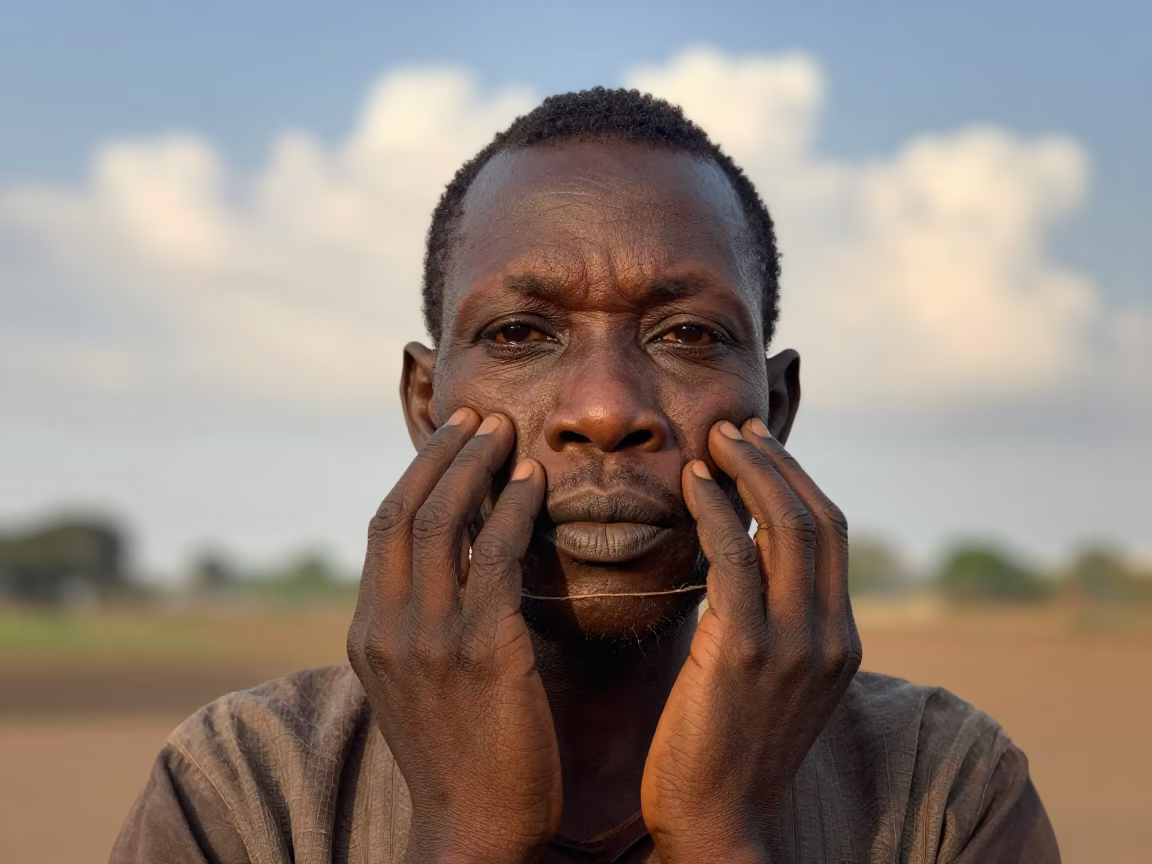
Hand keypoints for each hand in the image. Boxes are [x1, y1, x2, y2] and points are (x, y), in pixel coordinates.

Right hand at [347, 409, 560, 863]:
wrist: (474, 832)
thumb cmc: (463, 756)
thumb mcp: (424, 685)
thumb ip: (427, 626)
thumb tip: (458, 568)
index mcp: (369, 634)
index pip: (383, 529)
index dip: (417, 475)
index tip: (450, 439)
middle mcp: (389, 628)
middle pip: (405, 511)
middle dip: (442, 455)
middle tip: (478, 416)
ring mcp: (430, 639)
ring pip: (443, 522)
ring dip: (476, 466)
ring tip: (506, 430)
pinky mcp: (482, 651)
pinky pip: (495, 558)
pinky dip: (513, 510)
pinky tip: (535, 483)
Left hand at [641, 418, 861, 861]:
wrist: (718, 824)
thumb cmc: (728, 751)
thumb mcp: (772, 683)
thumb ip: (773, 624)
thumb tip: (745, 563)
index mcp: (841, 640)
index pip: (830, 534)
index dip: (796, 480)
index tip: (757, 448)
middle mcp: (830, 636)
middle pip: (817, 517)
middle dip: (777, 462)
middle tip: (734, 429)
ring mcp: (793, 644)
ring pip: (785, 526)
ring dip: (749, 471)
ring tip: (714, 441)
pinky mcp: (744, 653)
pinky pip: (732, 558)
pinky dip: (714, 511)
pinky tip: (691, 484)